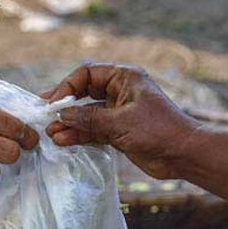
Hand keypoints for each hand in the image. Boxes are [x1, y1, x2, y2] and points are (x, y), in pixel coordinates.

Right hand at [42, 63, 198, 179]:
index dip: (67, 86)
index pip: (87, 74)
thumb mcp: (120, 122)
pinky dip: (80, 135)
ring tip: (51, 134)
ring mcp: (118, 112)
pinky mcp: (119, 131)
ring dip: (70, 124)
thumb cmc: (158, 130)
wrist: (183, 154)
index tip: (53, 102)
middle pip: (84, 93)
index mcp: (124, 78)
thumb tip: (62, 115)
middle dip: (65, 106)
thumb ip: (89, 119)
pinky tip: (64, 140)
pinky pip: (93, 130)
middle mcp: (120, 92)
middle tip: (44, 115)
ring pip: (87, 115)